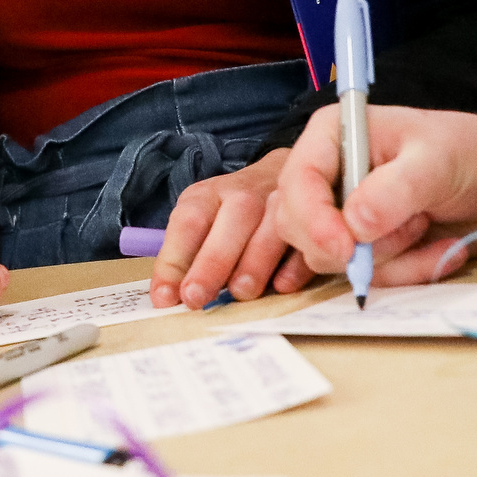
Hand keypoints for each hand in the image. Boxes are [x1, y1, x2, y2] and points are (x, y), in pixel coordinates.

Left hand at [148, 149, 313, 307]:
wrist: (278, 177)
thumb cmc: (230, 214)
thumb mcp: (199, 224)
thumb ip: (182, 257)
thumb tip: (166, 298)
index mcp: (208, 196)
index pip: (188, 222)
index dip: (174, 261)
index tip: (165, 297)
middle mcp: (244, 195)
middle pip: (231, 222)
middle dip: (211, 264)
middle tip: (196, 298)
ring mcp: (281, 204)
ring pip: (271, 229)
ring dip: (255, 264)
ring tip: (241, 293)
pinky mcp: (311, 219)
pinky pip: (305, 243)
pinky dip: (295, 266)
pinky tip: (282, 286)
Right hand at [274, 102, 476, 289]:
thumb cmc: (471, 154)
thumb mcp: (438, 161)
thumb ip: (395, 190)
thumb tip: (354, 225)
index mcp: (332, 136)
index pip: (296, 181)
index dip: (313, 219)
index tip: (347, 248)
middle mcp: (326, 177)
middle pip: (298, 228)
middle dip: (357, 242)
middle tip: (414, 224)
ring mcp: (339, 216)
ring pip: (331, 260)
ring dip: (389, 255)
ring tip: (426, 224)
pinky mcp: (359, 249)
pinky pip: (364, 278)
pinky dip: (404, 271)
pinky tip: (433, 248)